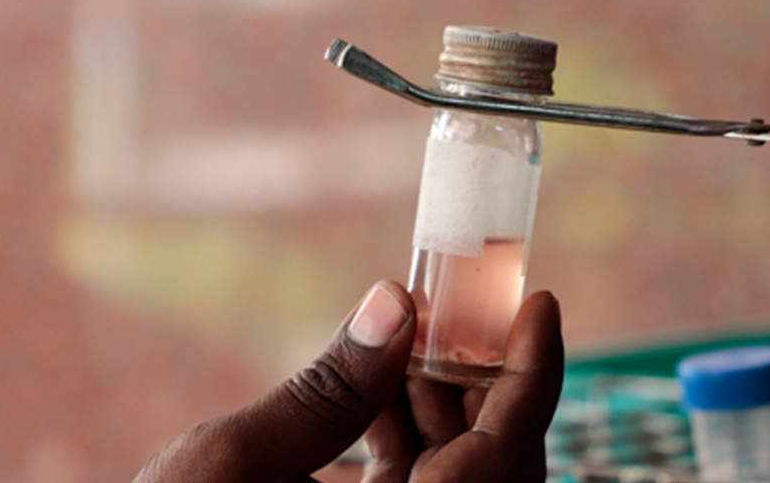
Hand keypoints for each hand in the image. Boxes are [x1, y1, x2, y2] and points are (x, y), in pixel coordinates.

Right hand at [134, 281, 563, 482]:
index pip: (504, 459)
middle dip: (485, 383)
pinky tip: (374, 395)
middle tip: (460, 308)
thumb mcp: (230, 463)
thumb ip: (326, 389)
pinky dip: (411, 448)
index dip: (533, 376)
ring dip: (445, 411)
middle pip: (496, 473)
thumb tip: (395, 303)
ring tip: (405, 340)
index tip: (540, 305)